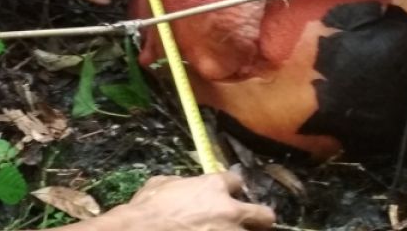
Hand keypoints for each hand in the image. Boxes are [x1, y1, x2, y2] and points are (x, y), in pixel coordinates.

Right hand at [111, 172, 274, 230]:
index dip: (230, 188)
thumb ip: (182, 183)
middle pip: (264, 215)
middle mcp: (230, 210)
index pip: (236, 181)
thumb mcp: (162, 183)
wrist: (142, 230)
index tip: (225, 193)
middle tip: (247, 221)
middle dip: (258, 218)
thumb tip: (186, 186)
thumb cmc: (148, 207)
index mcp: (213, 186)